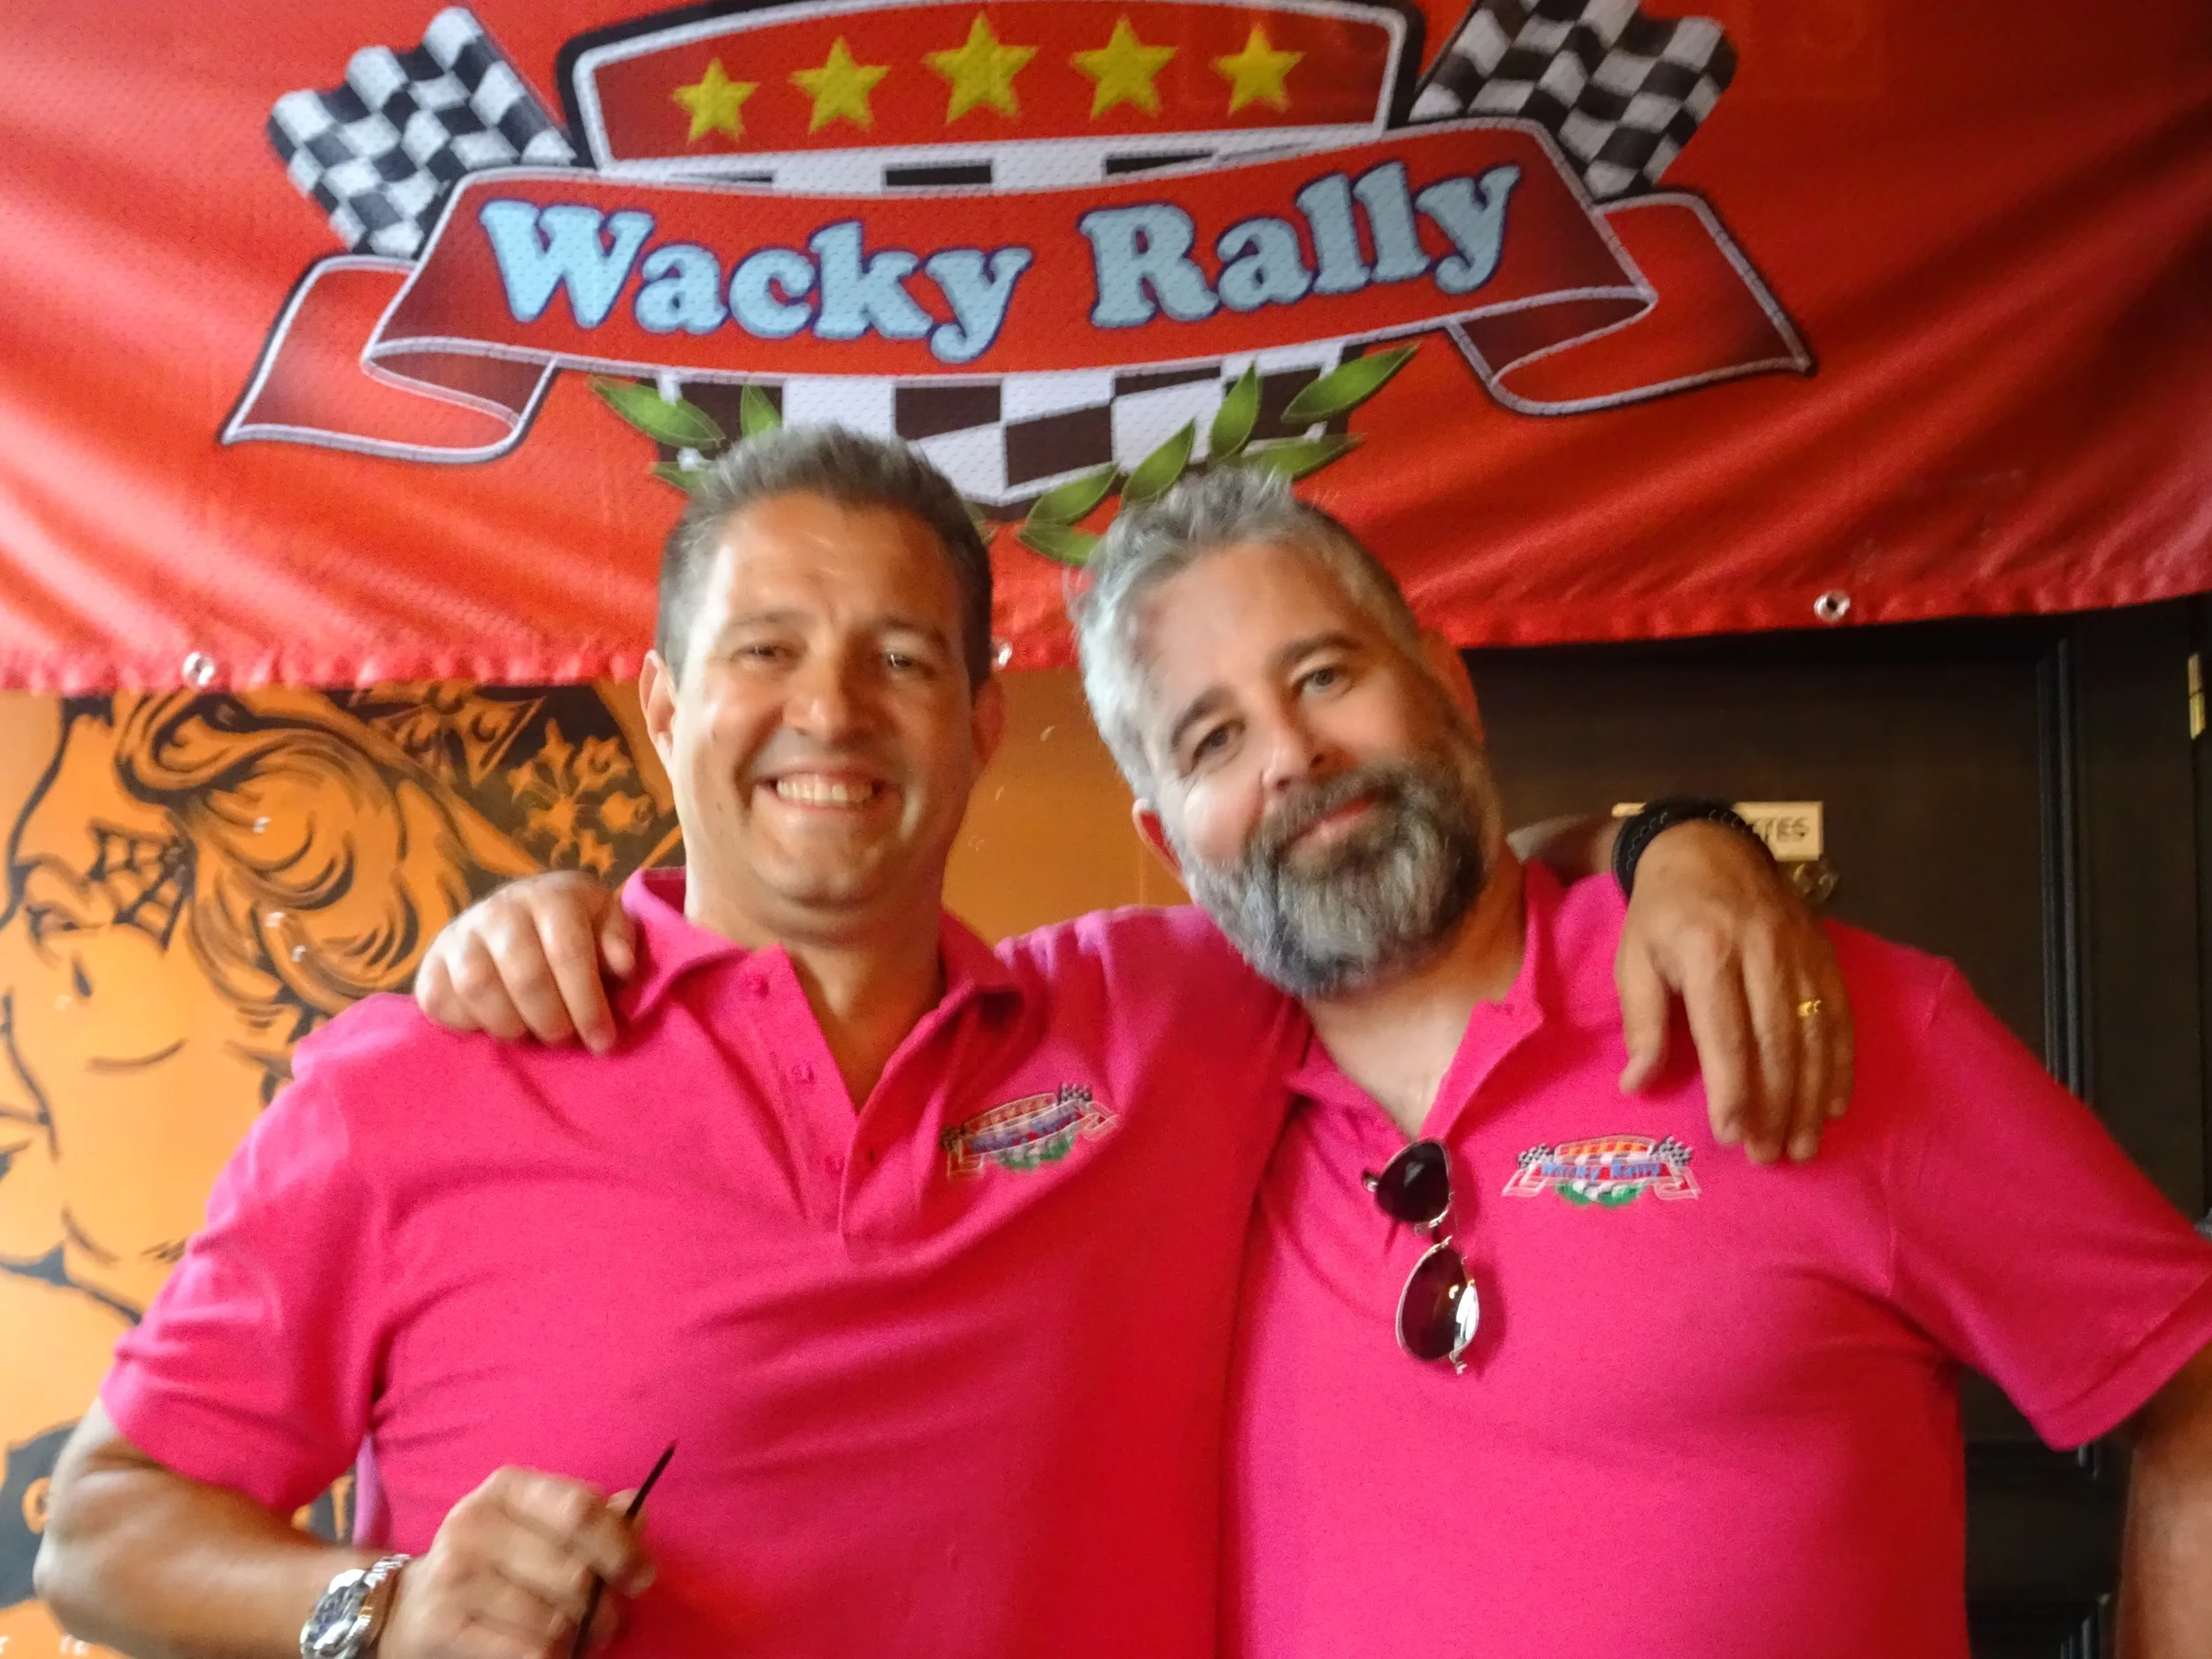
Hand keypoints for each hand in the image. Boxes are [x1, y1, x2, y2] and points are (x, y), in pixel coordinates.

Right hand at [381, 1467, 653, 1658]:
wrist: (411, 1606)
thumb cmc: (495, 1560)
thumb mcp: (537, 1526)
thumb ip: (591, 1518)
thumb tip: (637, 1511)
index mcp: (507, 1488)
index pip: (579, 1510)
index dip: (621, 1547)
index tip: (643, 1577)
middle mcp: (475, 1522)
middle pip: (573, 1571)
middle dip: (605, 1604)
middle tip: (613, 1619)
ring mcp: (454, 1574)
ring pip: (555, 1618)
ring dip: (582, 1636)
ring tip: (583, 1635)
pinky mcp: (444, 1625)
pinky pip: (529, 1651)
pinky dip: (553, 1656)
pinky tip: (553, 1650)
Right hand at [415, 873, 633, 1051]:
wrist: (519, 911)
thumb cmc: (575, 927)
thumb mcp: (607, 922)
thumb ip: (619, 941)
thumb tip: (621, 966)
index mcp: (551, 897)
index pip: (568, 952)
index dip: (588, 1003)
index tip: (602, 1041)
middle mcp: (501, 909)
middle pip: (524, 974)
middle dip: (551, 1019)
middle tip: (564, 1038)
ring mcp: (460, 933)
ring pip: (478, 987)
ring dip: (509, 1024)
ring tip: (529, 1033)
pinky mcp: (430, 959)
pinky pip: (438, 999)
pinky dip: (466, 1023)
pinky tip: (493, 1026)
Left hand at [1616, 821, 1852, 1163]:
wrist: (1709, 848)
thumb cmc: (1662, 914)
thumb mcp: (1634, 959)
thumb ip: (1641, 1022)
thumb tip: (1637, 1085)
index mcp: (1707, 950)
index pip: (1725, 1034)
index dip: (1732, 1090)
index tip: (1731, 1135)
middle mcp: (1762, 951)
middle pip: (1777, 1042)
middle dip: (1776, 1106)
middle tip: (1770, 1156)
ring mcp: (1800, 951)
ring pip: (1814, 1035)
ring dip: (1811, 1097)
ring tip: (1803, 1144)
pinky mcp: (1825, 952)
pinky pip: (1840, 1015)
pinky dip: (1840, 1064)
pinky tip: (1834, 1103)